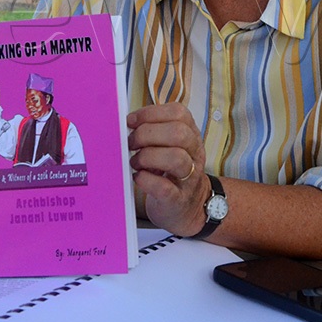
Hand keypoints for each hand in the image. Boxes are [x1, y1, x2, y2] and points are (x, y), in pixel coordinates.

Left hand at [127, 103, 207, 236]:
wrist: (191, 208)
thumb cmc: (172, 173)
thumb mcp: (170, 147)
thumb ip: (155, 132)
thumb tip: (127, 123)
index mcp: (191, 136)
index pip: (178, 113)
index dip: (151, 113)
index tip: (131, 121)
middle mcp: (194, 154)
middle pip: (178, 133)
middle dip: (147, 134)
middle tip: (131, 144)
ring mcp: (189, 178)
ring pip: (176, 158)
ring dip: (147, 157)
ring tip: (135, 162)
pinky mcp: (178, 199)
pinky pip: (164, 188)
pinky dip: (146, 180)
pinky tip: (138, 177)